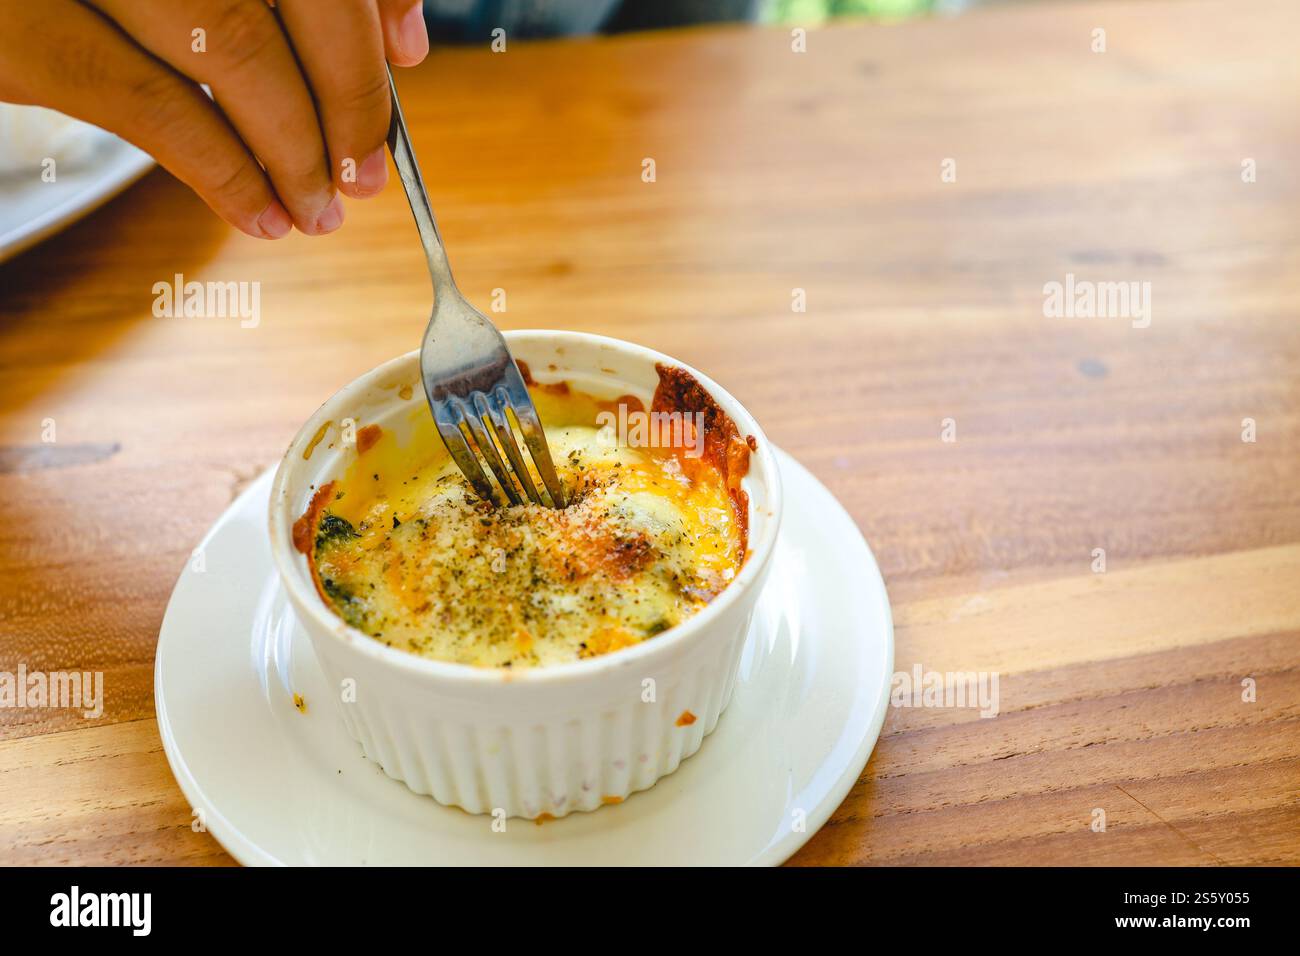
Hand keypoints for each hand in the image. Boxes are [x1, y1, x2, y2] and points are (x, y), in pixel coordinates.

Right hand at [0, 0, 429, 237]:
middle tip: (362, 174)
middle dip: (347, 99)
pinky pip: (150, 105)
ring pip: (232, 49)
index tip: (399, 78)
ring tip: (317, 210)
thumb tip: (403, 48)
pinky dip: (223, 174)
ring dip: (294, 150)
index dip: (375, 17)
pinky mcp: (19, 28)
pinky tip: (259, 214)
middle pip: (294, 0)